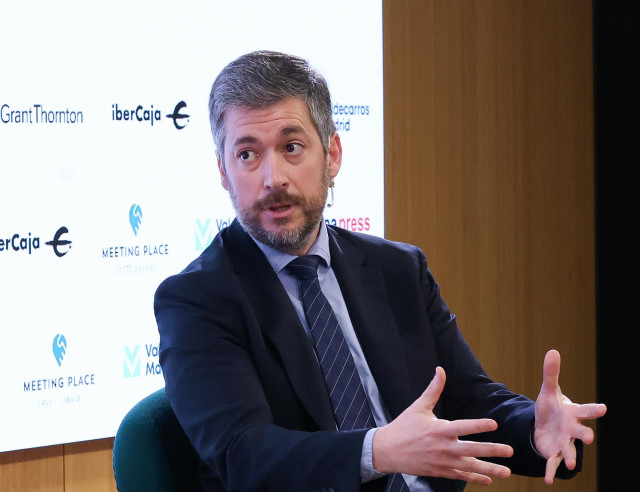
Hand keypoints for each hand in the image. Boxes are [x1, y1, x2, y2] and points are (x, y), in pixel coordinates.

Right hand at [372, 367, 513, 485]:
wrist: (388, 451)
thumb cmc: (403, 427)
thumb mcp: (418, 407)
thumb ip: (433, 390)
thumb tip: (440, 370)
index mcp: (438, 429)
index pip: (462, 427)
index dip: (478, 425)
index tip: (494, 424)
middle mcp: (443, 447)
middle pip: (471, 449)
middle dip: (492, 451)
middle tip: (510, 451)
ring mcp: (442, 462)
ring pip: (469, 467)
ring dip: (489, 469)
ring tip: (507, 472)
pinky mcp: (440, 471)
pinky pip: (461, 476)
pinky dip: (475, 478)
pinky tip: (489, 480)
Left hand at [534, 349, 606, 483]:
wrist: (545, 425)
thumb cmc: (551, 407)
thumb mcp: (548, 390)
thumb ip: (551, 374)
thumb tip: (553, 351)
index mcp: (572, 413)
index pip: (585, 410)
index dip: (594, 409)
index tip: (604, 408)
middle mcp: (572, 429)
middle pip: (580, 432)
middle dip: (585, 435)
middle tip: (589, 438)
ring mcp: (565, 442)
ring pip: (570, 450)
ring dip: (570, 456)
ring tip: (570, 463)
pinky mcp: (554, 452)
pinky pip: (553, 462)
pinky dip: (551, 471)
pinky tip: (548, 480)